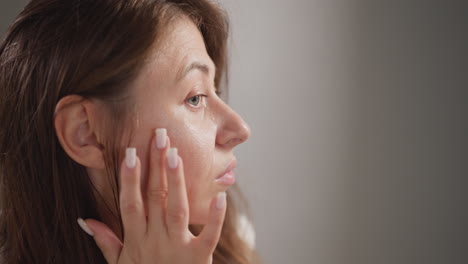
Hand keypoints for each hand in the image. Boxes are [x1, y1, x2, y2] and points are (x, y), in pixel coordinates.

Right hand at [78, 129, 226, 262]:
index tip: (130, 152)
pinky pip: (209, 235)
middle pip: (154, 198)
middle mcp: (155, 240)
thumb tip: (86, 221)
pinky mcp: (199, 258)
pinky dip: (215, 218)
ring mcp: (177, 248)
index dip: (129, 178)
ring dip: (176, 181)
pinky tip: (221, 197)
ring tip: (175, 154)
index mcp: (136, 239)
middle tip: (158, 137)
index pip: (130, 203)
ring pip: (176, 209)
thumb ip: (106, 241)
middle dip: (155, 166)